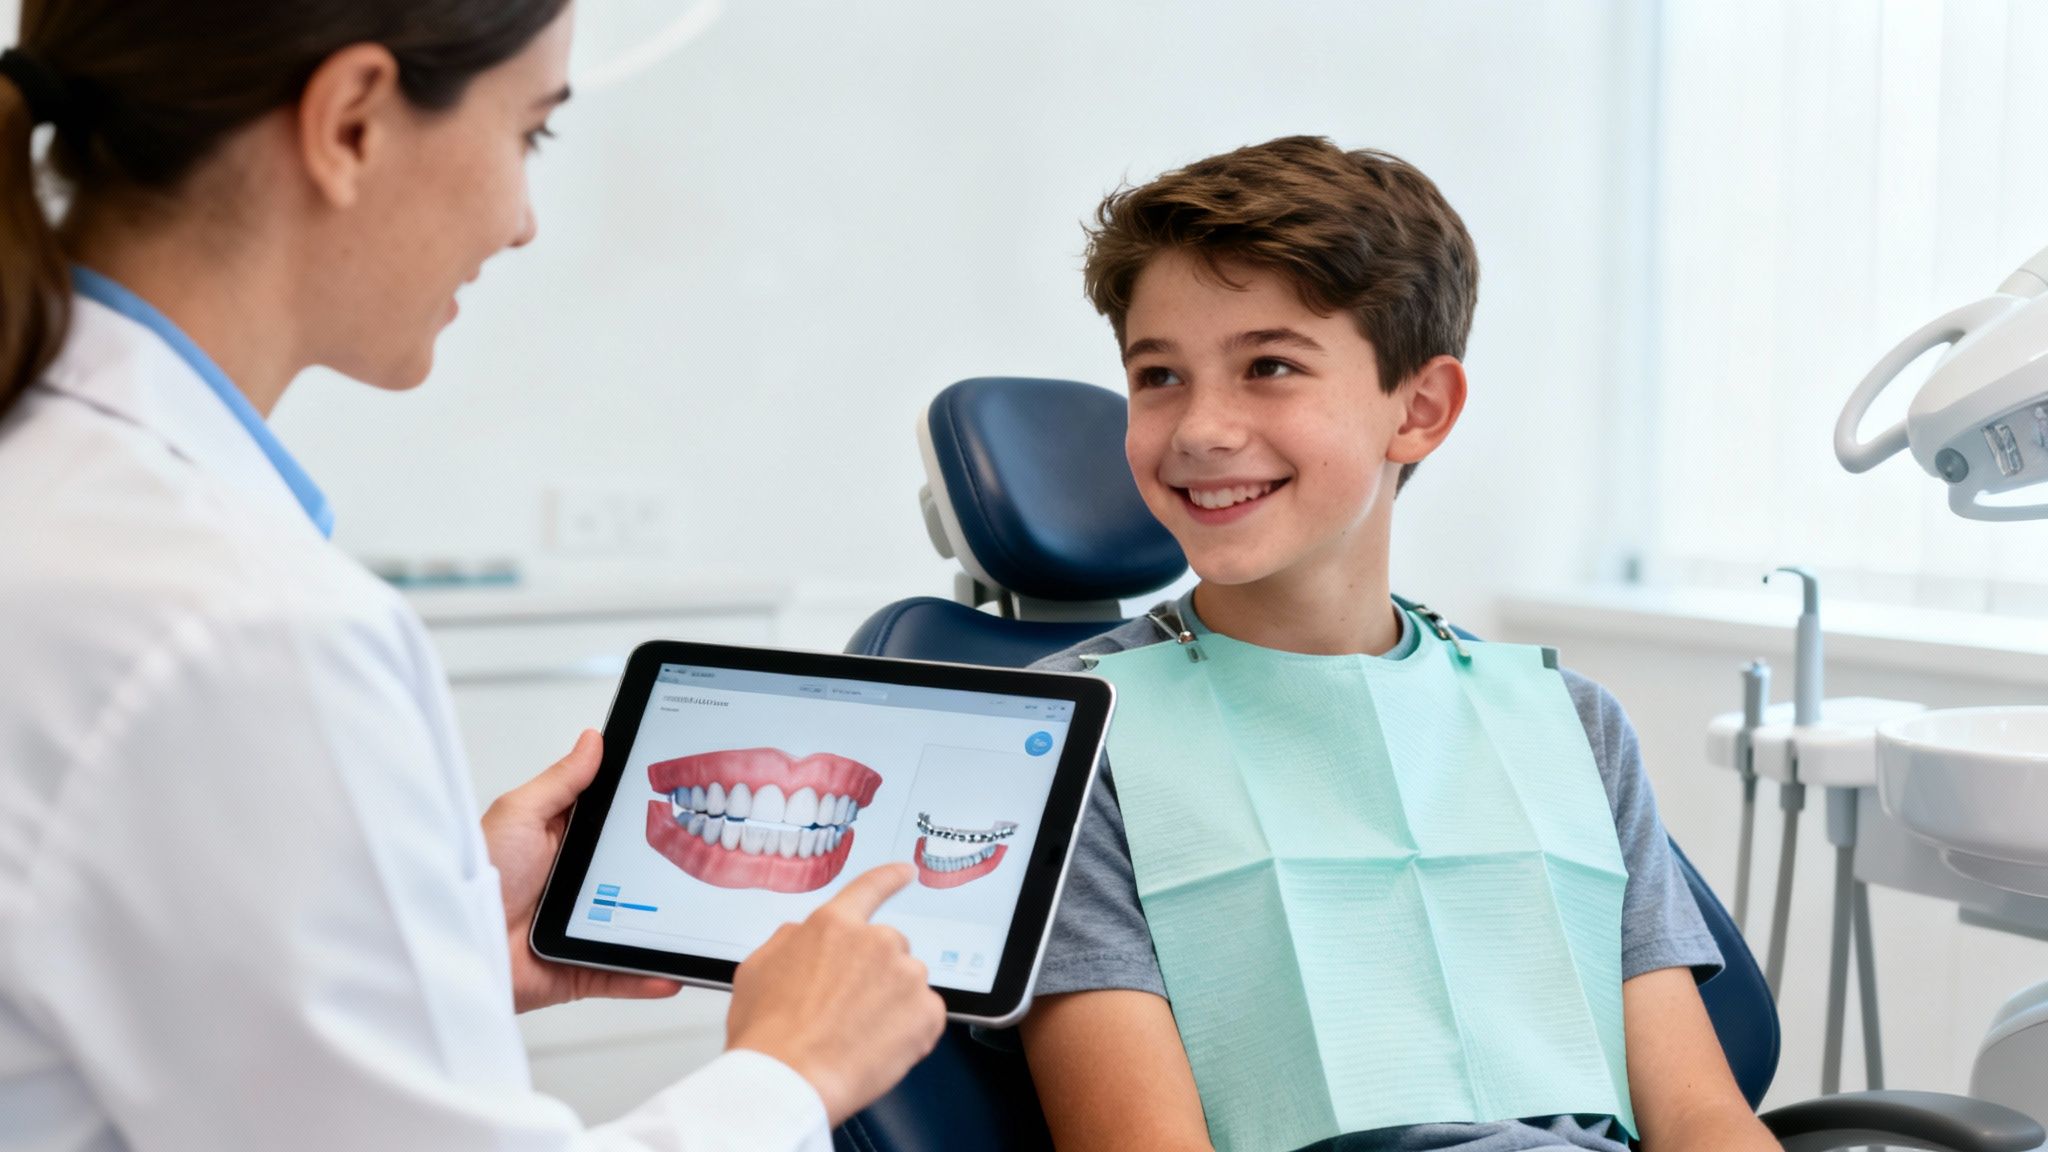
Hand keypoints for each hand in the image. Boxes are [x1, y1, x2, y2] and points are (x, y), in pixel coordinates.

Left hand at [482, 729, 681, 1012]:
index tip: (683, 801)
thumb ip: (561, 781)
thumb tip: (592, 740)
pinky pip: (623, 974)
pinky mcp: (581, 967)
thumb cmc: (479, 874)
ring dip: (668, 928)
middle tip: (707, 860)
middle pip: (635, 875)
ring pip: (639, 926)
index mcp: (563, 842)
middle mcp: (577, 884)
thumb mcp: (520, 814)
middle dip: (668, 871)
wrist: (457, 943)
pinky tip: (674, 973)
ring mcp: (583, 927)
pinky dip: (649, 978)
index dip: (647, 813)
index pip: (614, 824)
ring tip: (701, 922)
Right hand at [727, 863, 947, 1125]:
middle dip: (874, 974)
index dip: (889, 878)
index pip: (869, 888)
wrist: (786, 1081)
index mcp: (833, 925)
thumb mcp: (756, 970)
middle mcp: (876, 942)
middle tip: (845, 1009)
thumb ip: (790, 941)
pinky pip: (924, 1017)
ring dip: (890, 1003)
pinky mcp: (926, 1013)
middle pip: (888, 948)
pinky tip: (875, 1047)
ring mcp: (906, 976)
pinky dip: (907, 1032)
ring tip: (855, 1035)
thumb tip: (804, 936)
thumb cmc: (767, 1034)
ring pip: (906, 984)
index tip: (905, 872)